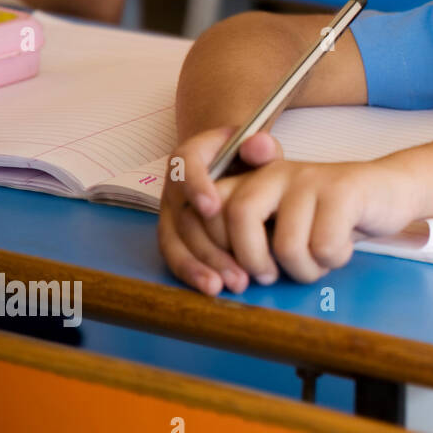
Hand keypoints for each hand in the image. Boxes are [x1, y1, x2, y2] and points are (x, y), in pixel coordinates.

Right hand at [158, 126, 283, 295]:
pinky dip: (193, 273)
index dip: (195, 185)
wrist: (231, 166)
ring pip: (175, 241)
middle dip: (208, 243)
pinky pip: (175, 255)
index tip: (212, 207)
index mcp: (191, 156)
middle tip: (238, 265)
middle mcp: (174, 185)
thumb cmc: (247, 158)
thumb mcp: (257, 147)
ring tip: (230, 284)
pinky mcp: (173, 235)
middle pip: (181, 214)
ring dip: (200, 265)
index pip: (185, 165)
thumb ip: (260, 146)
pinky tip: (214, 288)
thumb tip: (261, 145)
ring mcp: (171, 213)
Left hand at [199, 158, 420, 285]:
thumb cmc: (333, 218)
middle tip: (271, 276)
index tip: (228, 282)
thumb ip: (250, 236)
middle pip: (238, 218)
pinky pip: (324, 245)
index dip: (206, 253)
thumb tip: (215, 280)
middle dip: (253, 262)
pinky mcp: (343, 190)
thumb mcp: (284, 225)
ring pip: (286, 244)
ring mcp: (310, 179)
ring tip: (319, 261)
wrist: (392, 191)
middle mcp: (275, 174)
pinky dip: (334, 259)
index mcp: (251, 182)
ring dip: (305, 269)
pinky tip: (343, 248)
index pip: (202, 212)